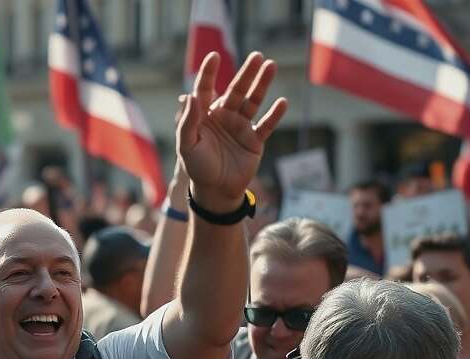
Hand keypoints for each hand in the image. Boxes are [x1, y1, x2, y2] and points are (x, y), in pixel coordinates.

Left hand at [177, 52, 286, 212]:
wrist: (215, 192)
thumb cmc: (197, 167)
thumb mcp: (186, 145)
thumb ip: (188, 121)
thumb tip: (191, 95)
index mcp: (204, 116)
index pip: (205, 89)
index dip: (208, 73)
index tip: (214, 56)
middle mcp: (223, 117)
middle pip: (236, 90)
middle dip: (246, 73)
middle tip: (257, 55)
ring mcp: (240, 127)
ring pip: (253, 101)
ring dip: (262, 84)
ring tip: (271, 65)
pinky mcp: (254, 141)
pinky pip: (266, 125)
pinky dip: (274, 115)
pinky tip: (282, 102)